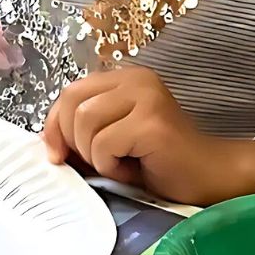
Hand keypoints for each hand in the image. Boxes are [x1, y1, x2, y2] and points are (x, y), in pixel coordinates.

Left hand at [44, 64, 254, 204]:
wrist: (208, 176)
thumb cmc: (159, 162)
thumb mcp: (112, 138)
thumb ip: (83, 130)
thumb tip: (46, 142)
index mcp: (125, 78)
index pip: (70, 91)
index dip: (55, 125)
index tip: (59, 154)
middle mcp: (137, 79)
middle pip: (72, 103)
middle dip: (73, 141)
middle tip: (98, 162)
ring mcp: (147, 98)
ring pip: (85, 124)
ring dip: (95, 156)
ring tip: (121, 164)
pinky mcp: (152, 122)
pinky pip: (104, 145)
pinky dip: (111, 166)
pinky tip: (134, 168)